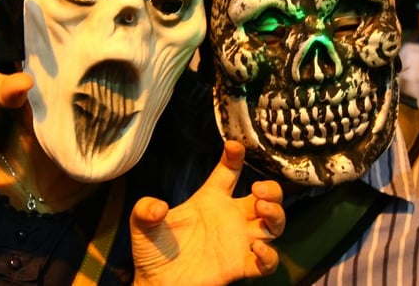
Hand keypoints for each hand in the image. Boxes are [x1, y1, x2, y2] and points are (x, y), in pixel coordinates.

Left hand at [130, 141, 284, 285]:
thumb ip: (145, 210)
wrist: (156, 284)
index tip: (233, 146)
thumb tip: (157, 207)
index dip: (235, 156)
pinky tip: (258, 249)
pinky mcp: (240, 267)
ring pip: (274, 225)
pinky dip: (269, 257)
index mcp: (211, 199)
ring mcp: (239, 242)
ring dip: (276, 214)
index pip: (230, 171)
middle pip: (266, 196)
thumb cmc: (152, 250)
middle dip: (271, 189)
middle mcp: (231, 217)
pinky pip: (267, 263)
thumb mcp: (142, 224)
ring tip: (262, 209)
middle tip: (259, 190)